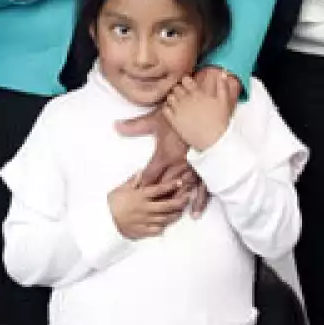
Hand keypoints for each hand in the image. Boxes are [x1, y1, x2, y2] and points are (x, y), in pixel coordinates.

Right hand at [108, 171, 188, 239]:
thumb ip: (134, 180)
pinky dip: (164, 226)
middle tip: (188, 197)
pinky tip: (168, 223)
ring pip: (165, 218)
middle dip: (180, 201)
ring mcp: (145, 221)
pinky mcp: (142, 231)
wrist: (103, 221)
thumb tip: (143, 171)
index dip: (171, 185)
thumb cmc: (112, 203)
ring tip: (181, 210)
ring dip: (175, 214)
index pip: (159, 189)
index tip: (180, 181)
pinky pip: (157, 230)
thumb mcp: (122, 188)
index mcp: (140, 196)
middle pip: (167, 205)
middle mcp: (145, 209)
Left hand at [116, 90, 212, 215]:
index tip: (136, 193)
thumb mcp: (155, 119)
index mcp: (165, 155)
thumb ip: (135, 126)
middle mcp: (179, 166)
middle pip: (164, 188)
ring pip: (182, 191)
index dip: (141, 186)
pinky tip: (194, 213)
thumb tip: (116, 126)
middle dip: (156, 198)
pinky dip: (198, 202)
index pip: (149, 177)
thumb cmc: (179, 115)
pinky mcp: (206, 169)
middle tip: (148, 209)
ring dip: (174, 202)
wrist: (203, 110)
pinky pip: (203, 189)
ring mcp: (194, 169)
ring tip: (168, 214)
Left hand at [162, 74, 232, 152]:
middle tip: (183, 95)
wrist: (214, 141)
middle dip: (179, 89)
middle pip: (176, 87)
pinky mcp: (174, 121)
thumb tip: (222, 73)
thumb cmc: (220, 121)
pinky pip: (164, 109)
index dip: (186, 81)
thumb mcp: (224, 102)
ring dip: (173, 98)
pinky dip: (167, 108)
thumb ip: (222, 86)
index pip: (185, 79)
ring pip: (169, 97)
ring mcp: (179, 110)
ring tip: (178, 103)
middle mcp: (186, 99)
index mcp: (198, 93)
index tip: (188, 85)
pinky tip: (173, 112)